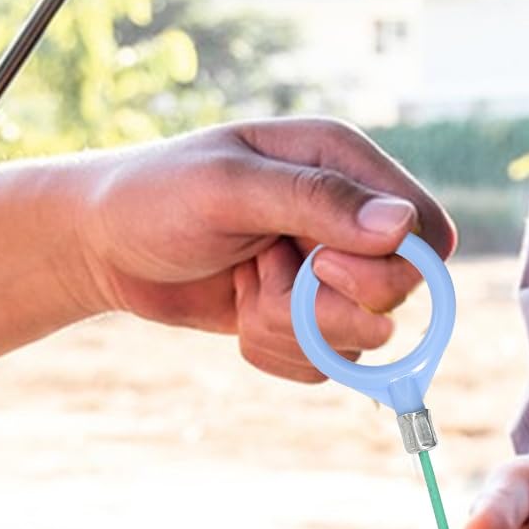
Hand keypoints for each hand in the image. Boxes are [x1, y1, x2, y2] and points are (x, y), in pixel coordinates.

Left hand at [71, 118, 455, 381]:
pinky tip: (240, 314)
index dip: (389, 266)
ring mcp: (333, 274)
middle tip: (263, 270)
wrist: (101, 248)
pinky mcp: (312, 320)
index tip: (322, 266)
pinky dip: (279, 352)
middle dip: (325, 303)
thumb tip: (401, 225)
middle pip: (399, 294)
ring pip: (362, 340)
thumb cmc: (153, 198)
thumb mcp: (228, 189)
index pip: (426, 232)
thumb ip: (316, 202)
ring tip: (243, 287)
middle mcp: (349, 219)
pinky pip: (329, 366)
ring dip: (291, 329)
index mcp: (344, 163)